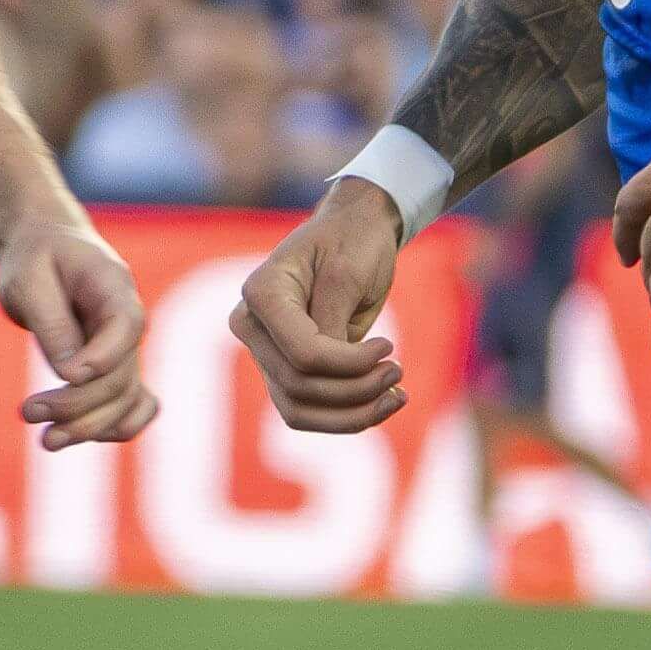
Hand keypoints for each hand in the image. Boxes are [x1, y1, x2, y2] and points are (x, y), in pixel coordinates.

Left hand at [0, 216, 154, 447]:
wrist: (45, 251)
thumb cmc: (34, 258)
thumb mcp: (28, 278)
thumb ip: (50, 322)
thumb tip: (69, 374)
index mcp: (113, 287)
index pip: (127, 326)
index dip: (103, 357)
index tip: (65, 376)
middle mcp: (129, 323)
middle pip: (120, 376)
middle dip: (76, 403)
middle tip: (27, 410)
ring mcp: (125, 350)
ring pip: (126, 402)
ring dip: (90, 427)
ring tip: (45, 440)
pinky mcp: (115, 370)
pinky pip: (131, 409)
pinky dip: (110, 429)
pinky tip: (72, 437)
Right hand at [235, 181, 409, 430]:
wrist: (353, 233)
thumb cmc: (352, 242)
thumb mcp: (348, 273)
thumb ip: (333, 321)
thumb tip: (333, 375)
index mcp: (261, 293)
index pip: (302, 353)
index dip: (350, 363)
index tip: (389, 347)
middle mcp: (253, 326)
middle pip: (299, 386)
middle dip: (356, 389)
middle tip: (398, 371)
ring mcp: (264, 351)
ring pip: (298, 410)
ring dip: (352, 414)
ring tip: (397, 396)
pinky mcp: (283, 370)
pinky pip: (307, 411)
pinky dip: (346, 417)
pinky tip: (383, 403)